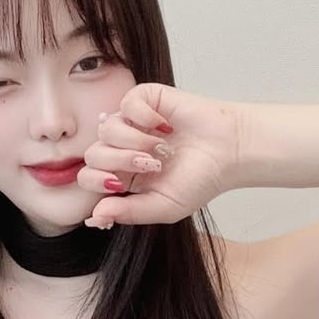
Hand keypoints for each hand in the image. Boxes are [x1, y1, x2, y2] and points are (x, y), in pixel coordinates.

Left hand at [77, 82, 242, 226]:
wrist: (230, 152)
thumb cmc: (200, 181)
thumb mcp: (164, 207)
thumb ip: (129, 213)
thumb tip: (95, 217)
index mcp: (124, 177)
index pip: (88, 177)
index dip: (96, 181)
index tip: (119, 185)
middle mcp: (123, 149)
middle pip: (93, 154)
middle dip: (120, 162)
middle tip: (152, 165)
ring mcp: (132, 123)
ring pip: (106, 129)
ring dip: (134, 141)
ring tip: (162, 147)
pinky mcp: (146, 100)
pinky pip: (126, 103)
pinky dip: (144, 116)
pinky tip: (164, 125)